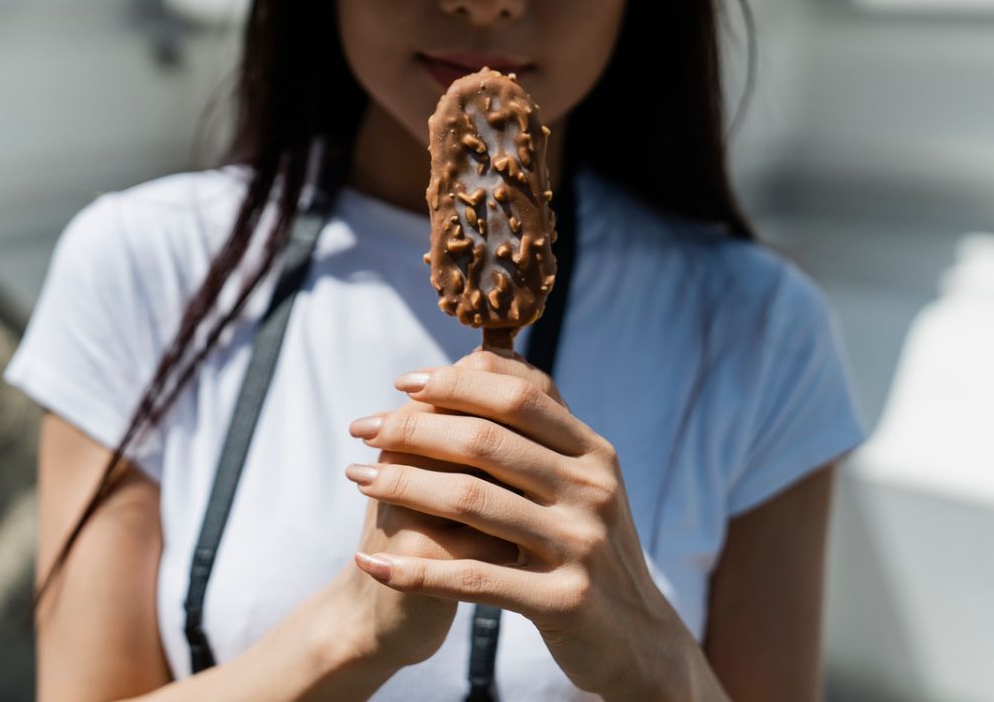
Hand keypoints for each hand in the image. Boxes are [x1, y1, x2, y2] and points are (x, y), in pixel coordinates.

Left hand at [345, 350, 693, 698]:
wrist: (635, 639)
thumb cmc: (586, 548)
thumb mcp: (579, 481)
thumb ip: (537, 430)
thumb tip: (482, 354)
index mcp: (594, 453)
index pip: (518, 397)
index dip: (454, 383)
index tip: (400, 383)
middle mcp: (593, 491)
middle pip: (487, 441)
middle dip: (413, 427)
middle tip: (362, 428)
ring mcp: (582, 546)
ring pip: (472, 501)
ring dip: (402, 486)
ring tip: (358, 479)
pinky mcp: (565, 602)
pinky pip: (472, 579)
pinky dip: (415, 570)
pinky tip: (372, 562)